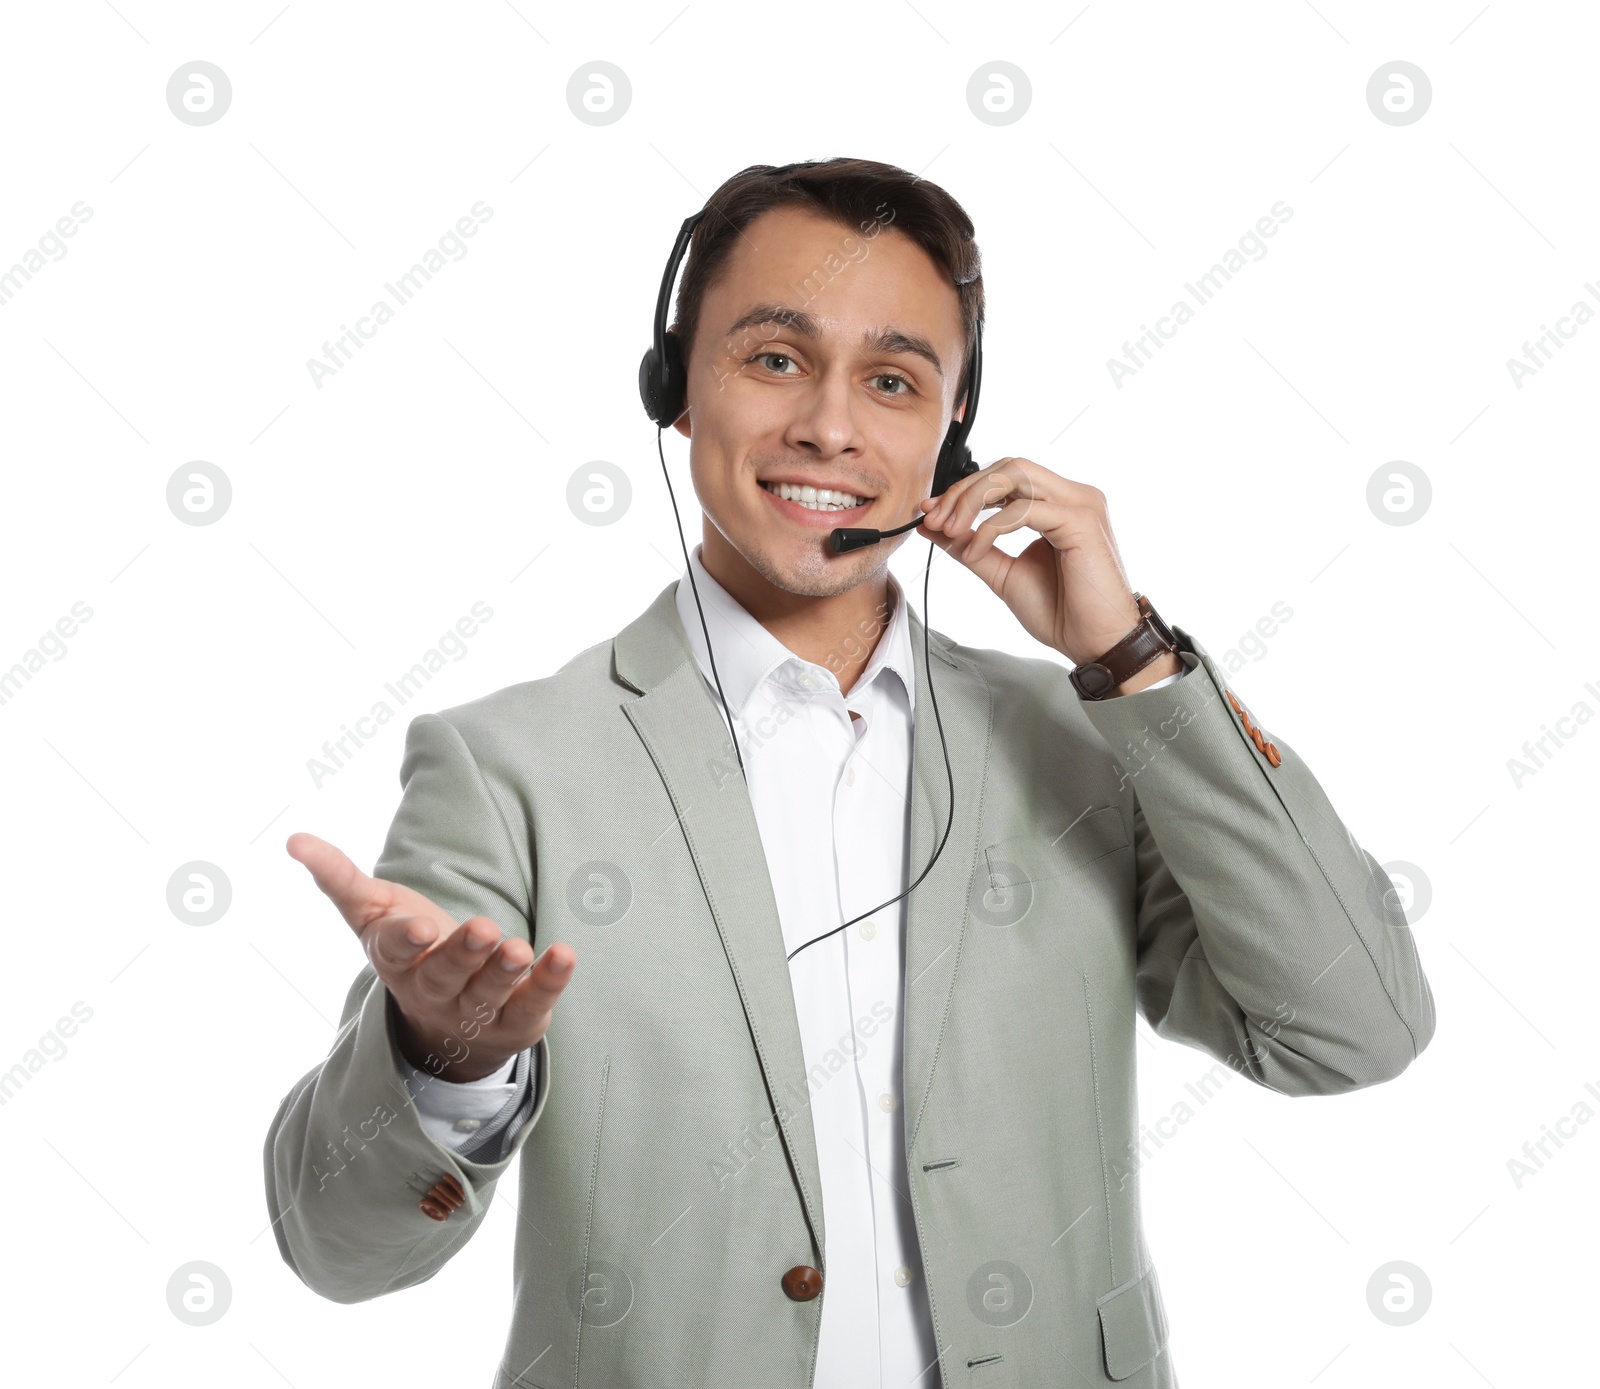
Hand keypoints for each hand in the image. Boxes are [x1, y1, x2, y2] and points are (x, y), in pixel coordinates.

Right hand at [286, 831, 574, 1081]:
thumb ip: (339, 879)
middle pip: (447, 975)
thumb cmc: (411, 950)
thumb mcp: (373, 913)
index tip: (421, 925)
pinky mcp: (516, 1019)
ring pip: (488, 993)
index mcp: (398, 961)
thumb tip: (293, 839)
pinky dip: (549, 981)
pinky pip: (533, 1002)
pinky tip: (564, 954)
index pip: (397, 953)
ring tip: (520, 948)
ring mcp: (475, 1010)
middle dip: (464, 954)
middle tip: (485, 929)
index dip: (408, 940)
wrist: (445, 1026)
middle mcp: (435, 990)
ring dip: (505, 971)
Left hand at [917, 457, 1180, 690]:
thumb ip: (971, 546)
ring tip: (951, 530)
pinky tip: (976, 550)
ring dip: (974, 500)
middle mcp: (1073, 496)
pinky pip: (1024, 509)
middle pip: (1007, 467)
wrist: (1095, 644)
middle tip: (935, 519)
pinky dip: (991, 527)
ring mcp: (1080, 504)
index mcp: (1058, 504)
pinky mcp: (1081, 521)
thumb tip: (933, 526)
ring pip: (1015, 475)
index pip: (1005, 476)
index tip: (930, 512)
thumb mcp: (1002, 573)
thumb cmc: (1061, 612)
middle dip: (964, 490)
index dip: (964, 490)